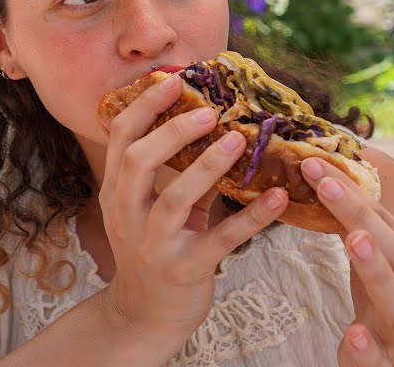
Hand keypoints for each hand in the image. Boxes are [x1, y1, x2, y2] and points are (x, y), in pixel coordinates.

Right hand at [99, 73, 288, 353]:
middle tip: (209, 111)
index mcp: (117, 192)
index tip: (173, 80)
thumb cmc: (154, 251)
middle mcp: (128, 215)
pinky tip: (276, 198)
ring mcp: (154, 245)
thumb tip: (213, 128)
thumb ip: (176, 174)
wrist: (146, 314)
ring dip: (208, 166)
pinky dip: (251, 218)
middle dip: (172, 131)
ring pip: (175, 199)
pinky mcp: (185, 270)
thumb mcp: (152, 209)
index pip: (120, 138)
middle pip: (138, 162)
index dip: (145, 106)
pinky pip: (222, 240)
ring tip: (238, 141)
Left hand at [302, 156, 393, 366]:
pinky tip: (353, 334)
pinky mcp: (387, 365)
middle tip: (330, 188)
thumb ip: (365, 232)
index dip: (353, 194)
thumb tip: (329, 183)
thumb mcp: (385, 266)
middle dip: (363, 219)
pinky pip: (378, 359)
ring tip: (355, 242)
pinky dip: (366, 347)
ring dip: (375, 271)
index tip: (317, 166)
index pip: (386, 222)